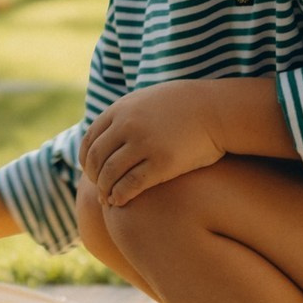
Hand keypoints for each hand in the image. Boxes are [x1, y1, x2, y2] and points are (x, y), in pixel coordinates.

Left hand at [79, 82, 224, 207]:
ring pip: (110, 174)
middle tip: (98, 191)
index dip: (86, 160)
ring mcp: (144, 144)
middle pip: (97, 159)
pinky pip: (131, 184)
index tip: (91, 172)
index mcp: (121, 110)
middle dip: (94, 178)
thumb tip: (108, 129)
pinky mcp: (162, 162)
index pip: (90, 140)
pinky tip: (120, 202)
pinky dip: (120, 195)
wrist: (215, 110)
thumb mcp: (147, 100)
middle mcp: (127, 125)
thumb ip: (125, 114)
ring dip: (105, 190)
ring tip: (108, 200)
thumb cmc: (183, 107)